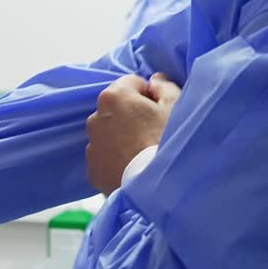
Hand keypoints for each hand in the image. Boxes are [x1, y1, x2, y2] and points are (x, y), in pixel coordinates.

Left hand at [85, 73, 182, 195]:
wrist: (156, 187)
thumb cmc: (166, 140)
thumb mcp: (175, 105)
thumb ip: (164, 86)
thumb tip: (155, 80)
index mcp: (114, 96)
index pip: (132, 83)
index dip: (149, 95)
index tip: (160, 111)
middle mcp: (95, 117)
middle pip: (117, 109)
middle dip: (132, 115)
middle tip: (153, 132)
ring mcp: (91, 145)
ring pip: (109, 133)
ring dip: (122, 136)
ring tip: (143, 152)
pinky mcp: (92, 170)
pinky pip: (106, 157)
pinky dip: (116, 158)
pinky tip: (134, 167)